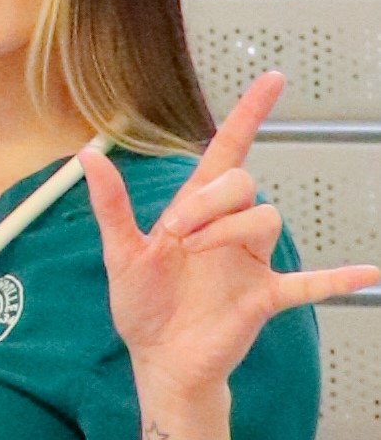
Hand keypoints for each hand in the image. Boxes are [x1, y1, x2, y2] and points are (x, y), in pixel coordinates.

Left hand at [85, 73, 380, 417]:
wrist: (157, 360)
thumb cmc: (142, 307)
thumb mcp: (120, 253)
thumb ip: (111, 206)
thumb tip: (86, 156)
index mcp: (195, 212)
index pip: (227, 152)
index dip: (248, 115)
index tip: (271, 79)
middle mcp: (229, 229)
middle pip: (243, 184)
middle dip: (209, 200)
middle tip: (176, 233)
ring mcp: (251, 262)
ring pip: (266, 219)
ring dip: (230, 230)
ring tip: (195, 254)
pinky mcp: (264, 296)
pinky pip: (309, 284)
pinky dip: (337, 279)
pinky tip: (368, 276)